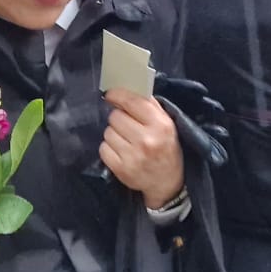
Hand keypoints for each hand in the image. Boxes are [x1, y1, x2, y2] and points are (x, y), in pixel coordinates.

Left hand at [101, 88, 184, 208]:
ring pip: (108, 132)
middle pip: (115, 117)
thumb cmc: (165, 148)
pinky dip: (109, 148)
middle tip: (127, 126)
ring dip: (114, 134)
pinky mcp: (121, 169)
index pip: (132, 102)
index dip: (118, 95)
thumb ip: (150, 105)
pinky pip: (103, 148)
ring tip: (126, 141)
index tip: (111, 94)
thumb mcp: (167, 124)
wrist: (167, 183)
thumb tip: (128, 88)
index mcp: (160, 125)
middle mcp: (146, 140)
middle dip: (119, 118)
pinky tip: (121, 151)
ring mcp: (132, 156)